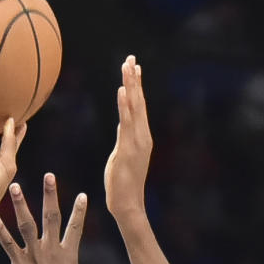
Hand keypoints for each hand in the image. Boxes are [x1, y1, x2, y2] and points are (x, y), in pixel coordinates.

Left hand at [0, 174, 134, 263]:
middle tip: (49, 175)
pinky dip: (0, 230)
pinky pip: (8, 244)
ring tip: (15, 186)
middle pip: (51, 217)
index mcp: (69, 257)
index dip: (79, 211)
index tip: (81, 195)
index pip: (76, 227)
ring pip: (26, 225)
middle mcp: (51, 252)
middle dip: (51, 195)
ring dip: (21, 205)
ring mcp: (33, 258)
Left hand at [104, 55, 152, 224]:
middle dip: (134, 79)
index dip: (137, 86)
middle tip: (131, 57)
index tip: (134, 66)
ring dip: (131, 86)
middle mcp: (142, 136)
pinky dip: (124, 105)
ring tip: (128, 66)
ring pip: (134, 108)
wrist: (128, 205)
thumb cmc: (122, 184)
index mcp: (140, 137)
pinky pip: (126, 123)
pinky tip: (122, 90)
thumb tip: (123, 123)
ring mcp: (137, 142)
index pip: (139, 106)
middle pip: (139, 102)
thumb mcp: (121, 155)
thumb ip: (124, 137)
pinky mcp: (128, 149)